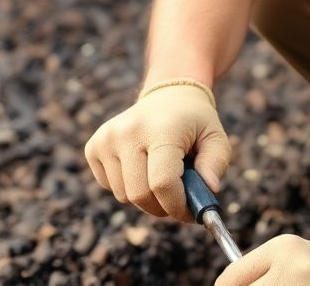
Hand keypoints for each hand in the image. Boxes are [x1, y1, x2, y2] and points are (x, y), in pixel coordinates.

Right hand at [84, 79, 230, 222]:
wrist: (168, 97)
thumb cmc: (195, 124)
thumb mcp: (216, 139)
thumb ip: (215, 165)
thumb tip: (209, 191)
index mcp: (162, 129)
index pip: (163, 182)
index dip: (176, 206)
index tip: (189, 213)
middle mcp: (128, 131)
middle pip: (140, 195)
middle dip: (161, 207)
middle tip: (177, 201)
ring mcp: (107, 138)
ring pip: (123, 196)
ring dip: (145, 197)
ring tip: (161, 176)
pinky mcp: (94, 146)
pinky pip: (108, 187)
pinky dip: (127, 187)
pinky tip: (141, 167)